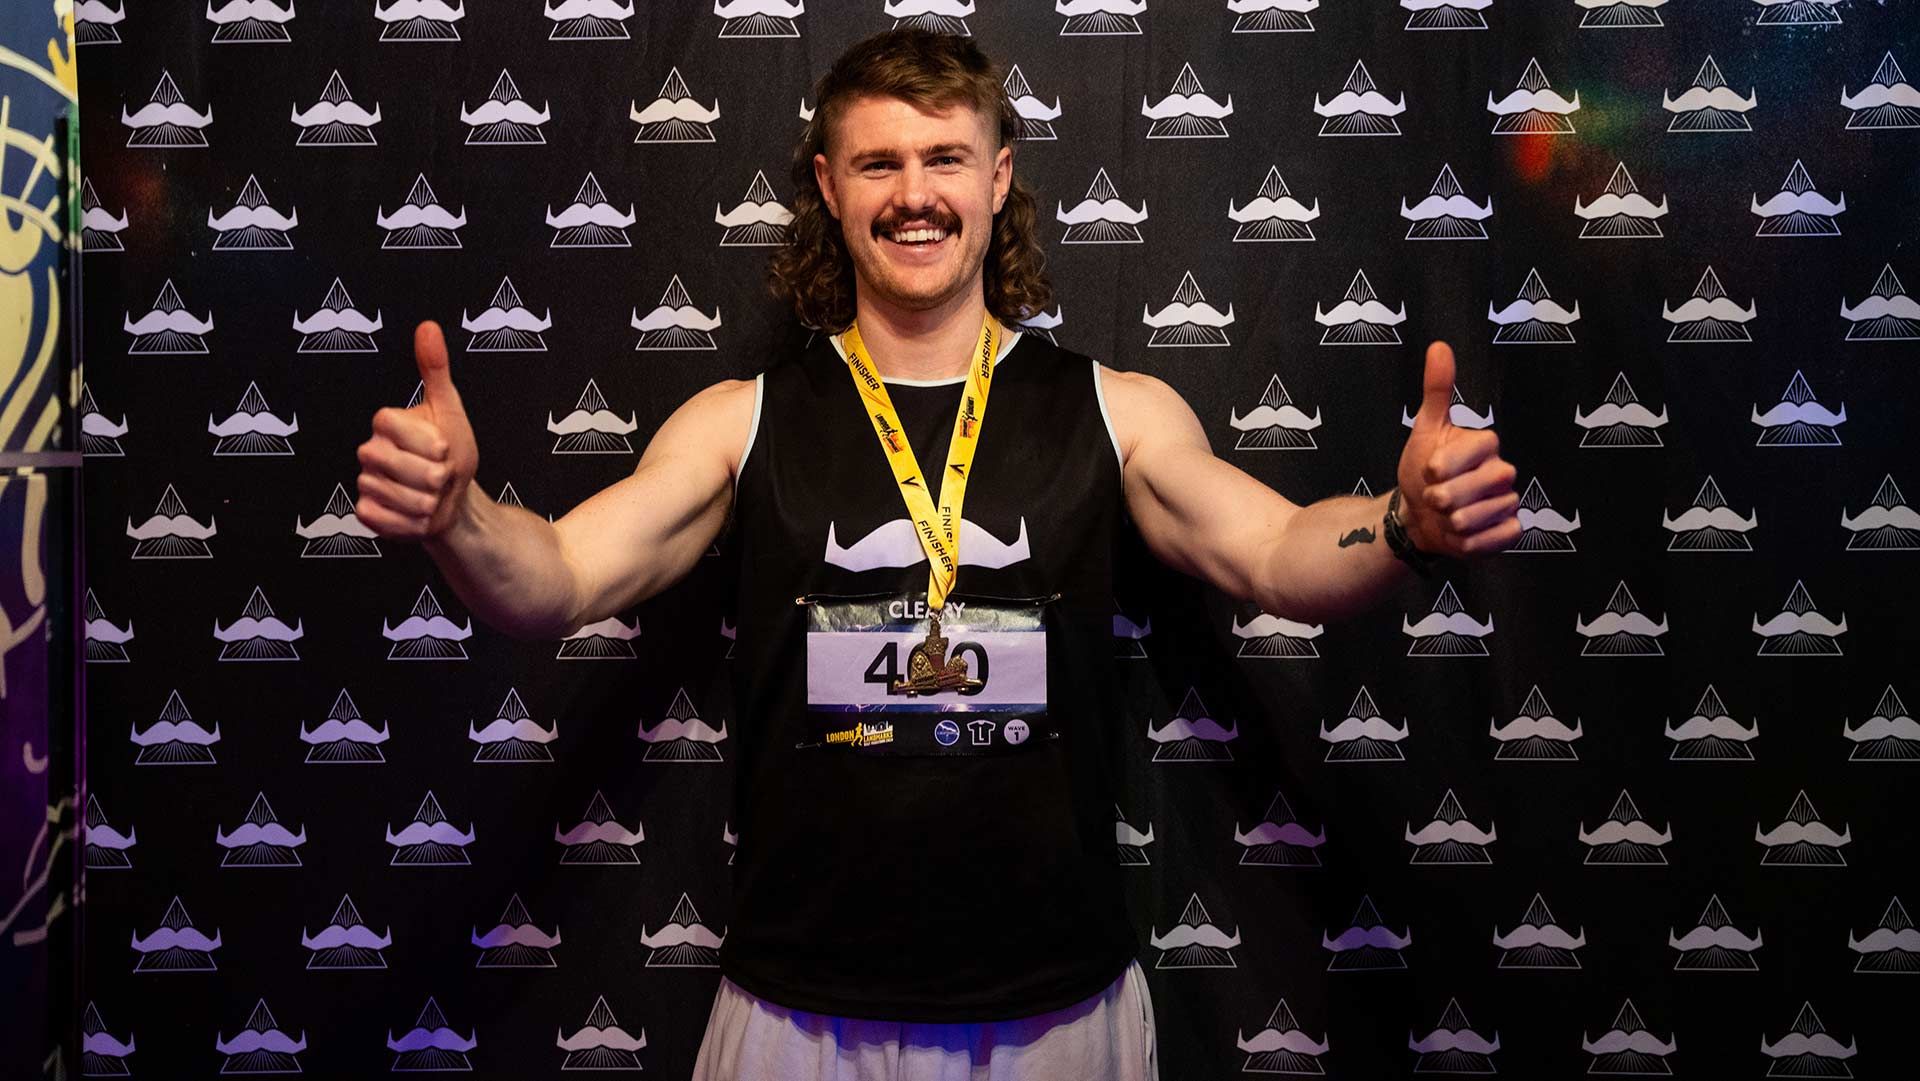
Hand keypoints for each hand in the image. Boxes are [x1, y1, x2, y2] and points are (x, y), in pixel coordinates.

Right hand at [354, 321, 479, 539]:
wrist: (455, 499)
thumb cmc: (453, 451)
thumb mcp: (450, 408)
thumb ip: (435, 369)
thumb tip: (428, 326)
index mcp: (385, 422)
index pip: (397, 427)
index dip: (430, 442)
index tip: (444, 447)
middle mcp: (369, 450)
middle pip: (402, 466)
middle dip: (437, 477)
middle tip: (443, 476)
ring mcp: (365, 482)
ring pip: (401, 497)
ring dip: (429, 502)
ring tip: (434, 495)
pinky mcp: (366, 513)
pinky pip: (388, 520)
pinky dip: (414, 523)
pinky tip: (419, 515)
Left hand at [1395, 341, 1519, 557]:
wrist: (1418, 515)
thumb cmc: (1423, 470)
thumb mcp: (1426, 429)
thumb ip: (1437, 390)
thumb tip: (1440, 346)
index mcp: (1486, 444)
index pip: (1472, 451)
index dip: (1444, 465)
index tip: (1430, 470)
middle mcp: (1503, 471)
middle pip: (1479, 487)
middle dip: (1444, 497)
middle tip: (1433, 498)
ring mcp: (1509, 502)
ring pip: (1481, 516)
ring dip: (1452, 522)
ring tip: (1445, 516)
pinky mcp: (1509, 531)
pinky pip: (1496, 539)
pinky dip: (1470, 542)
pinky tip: (1459, 535)